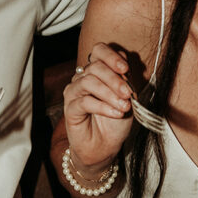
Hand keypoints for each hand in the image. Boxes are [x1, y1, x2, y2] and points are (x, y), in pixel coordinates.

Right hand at [63, 44, 133, 172]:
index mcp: (97, 71)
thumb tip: (125, 70)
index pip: (99, 51)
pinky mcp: (70, 108)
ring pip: (88, 81)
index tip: (126, 69)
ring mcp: (74, 92)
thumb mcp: (127, 98)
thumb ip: (126, 81)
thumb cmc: (116, 121)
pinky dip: (103, 107)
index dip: (112, 56)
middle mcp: (83, 78)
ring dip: (110, 93)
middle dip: (115, 79)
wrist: (106, 147)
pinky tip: (116, 113)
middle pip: (95, 66)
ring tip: (124, 106)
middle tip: (128, 94)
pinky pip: (85, 101)